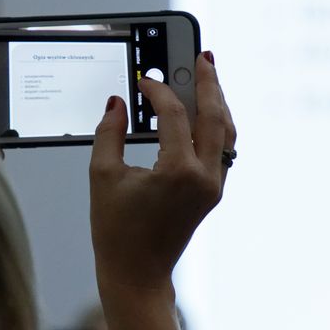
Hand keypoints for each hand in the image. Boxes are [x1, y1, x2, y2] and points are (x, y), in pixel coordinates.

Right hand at [89, 53, 235, 291]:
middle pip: (215, 115)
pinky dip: (216, 124)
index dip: (157, 91)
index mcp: (179, 172)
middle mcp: (204, 177)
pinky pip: (223, 148)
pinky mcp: (212, 192)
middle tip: (203, 55)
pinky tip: (205, 110)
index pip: (174, 115)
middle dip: (209, 82)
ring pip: (226, 131)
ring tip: (208, 75)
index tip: (142, 79)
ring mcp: (213, 185)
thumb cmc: (116, 230)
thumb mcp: (103, 176)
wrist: (137, 273)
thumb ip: (109, 134)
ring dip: (218, 101)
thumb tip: (117, 104)